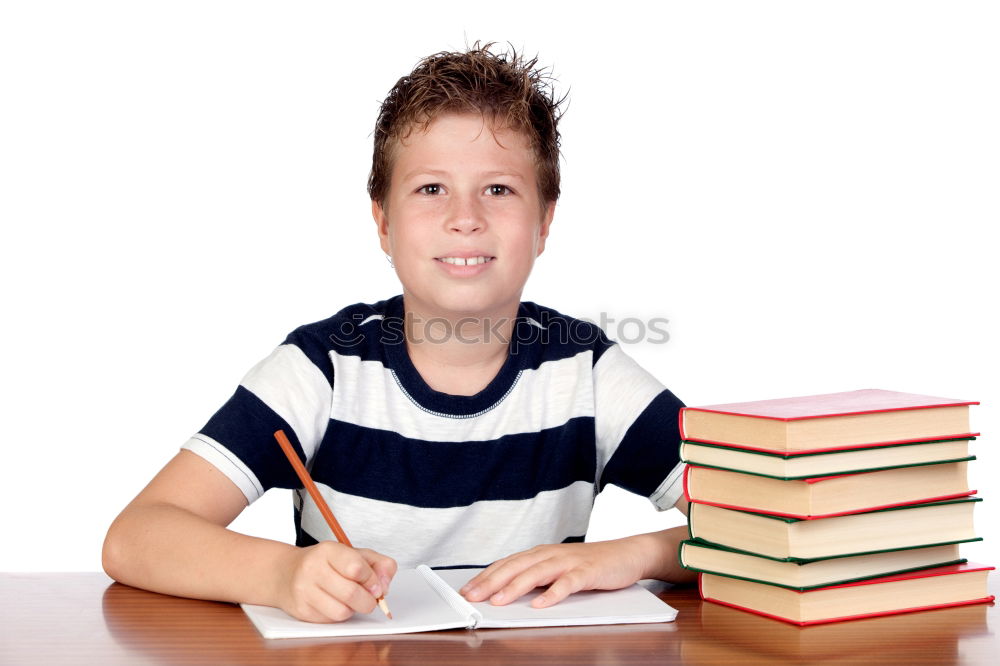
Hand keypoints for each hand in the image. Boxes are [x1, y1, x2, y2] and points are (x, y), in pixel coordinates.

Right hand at [273, 541, 396, 622]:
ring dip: (353, 610)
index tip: (376, 586)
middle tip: (370, 598)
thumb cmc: (325, 564)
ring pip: (341, 611)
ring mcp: (304, 590)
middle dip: (368, 600)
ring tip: (350, 601)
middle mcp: (313, 568)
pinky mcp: (301, 610)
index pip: (356, 567)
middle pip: (351, 593)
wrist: (286, 573)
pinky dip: (339, 615)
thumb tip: (385, 584)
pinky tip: (335, 604)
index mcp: (328, 550)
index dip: (373, 580)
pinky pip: (330, 620)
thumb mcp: (354, 554)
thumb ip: (378, 564)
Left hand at [459, 538, 646, 608]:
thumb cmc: (589, 564)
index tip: (466, 591)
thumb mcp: (557, 569)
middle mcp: (551, 554)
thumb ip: (535, 578)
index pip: (507, 564)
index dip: (485, 577)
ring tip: (498, 601)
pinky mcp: (587, 571)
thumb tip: (506, 594)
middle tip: (472, 597)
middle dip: (491, 582)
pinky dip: (553, 592)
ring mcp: (569, 562)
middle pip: (516, 566)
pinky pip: (568, 583)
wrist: (626, 554)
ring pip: (537, 573)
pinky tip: (541, 604)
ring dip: (516, 587)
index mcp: (540, 554)